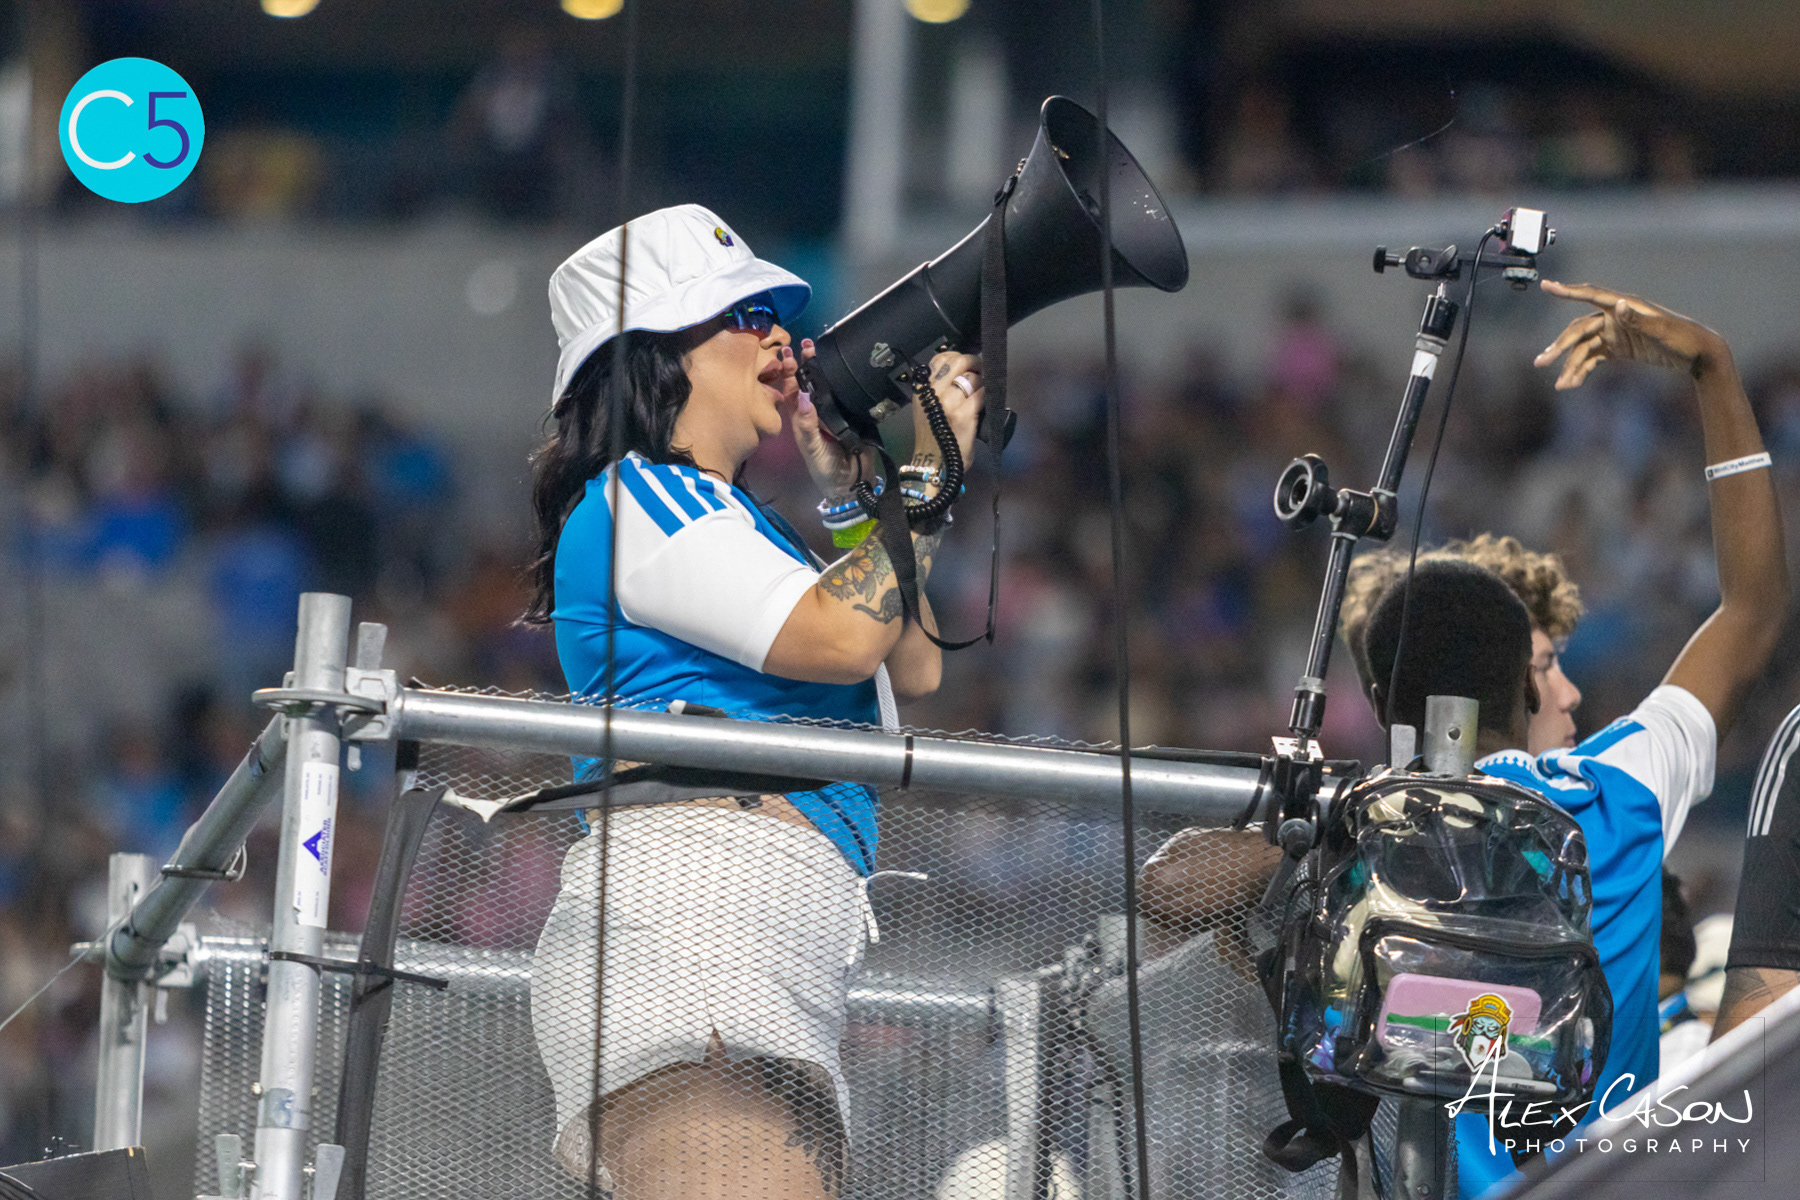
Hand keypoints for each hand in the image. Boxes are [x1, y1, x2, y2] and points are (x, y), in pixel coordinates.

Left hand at [785, 339, 875, 495]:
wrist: (853, 482)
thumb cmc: (825, 468)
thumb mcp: (812, 448)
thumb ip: (808, 424)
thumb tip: (804, 395)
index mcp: (801, 418)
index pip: (792, 390)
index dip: (788, 372)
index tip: (787, 353)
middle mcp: (816, 411)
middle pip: (810, 383)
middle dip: (806, 363)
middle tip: (806, 343)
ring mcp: (834, 412)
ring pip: (828, 385)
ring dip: (826, 367)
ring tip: (823, 348)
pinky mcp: (853, 414)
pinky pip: (848, 394)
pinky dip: (847, 380)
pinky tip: (848, 367)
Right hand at [917, 350, 981, 467]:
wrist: (934, 463)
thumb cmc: (933, 438)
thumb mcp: (927, 408)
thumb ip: (939, 389)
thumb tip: (961, 372)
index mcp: (923, 390)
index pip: (940, 359)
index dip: (958, 356)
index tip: (967, 363)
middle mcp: (933, 392)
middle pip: (958, 361)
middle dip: (974, 362)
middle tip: (980, 369)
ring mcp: (949, 403)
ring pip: (972, 377)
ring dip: (982, 381)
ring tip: (982, 389)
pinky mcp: (964, 414)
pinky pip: (982, 394)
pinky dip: (987, 395)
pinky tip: (985, 402)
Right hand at [1534, 279, 1729, 389]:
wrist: (1698, 355)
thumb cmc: (1684, 338)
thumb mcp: (1661, 330)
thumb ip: (1638, 319)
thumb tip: (1619, 305)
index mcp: (1624, 307)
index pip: (1590, 295)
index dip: (1567, 291)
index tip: (1546, 286)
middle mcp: (1615, 318)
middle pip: (1578, 330)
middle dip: (1559, 347)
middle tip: (1540, 362)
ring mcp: (1616, 334)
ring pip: (1584, 348)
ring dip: (1571, 366)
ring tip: (1561, 385)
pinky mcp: (1620, 349)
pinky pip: (1594, 358)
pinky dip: (1583, 370)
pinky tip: (1573, 383)